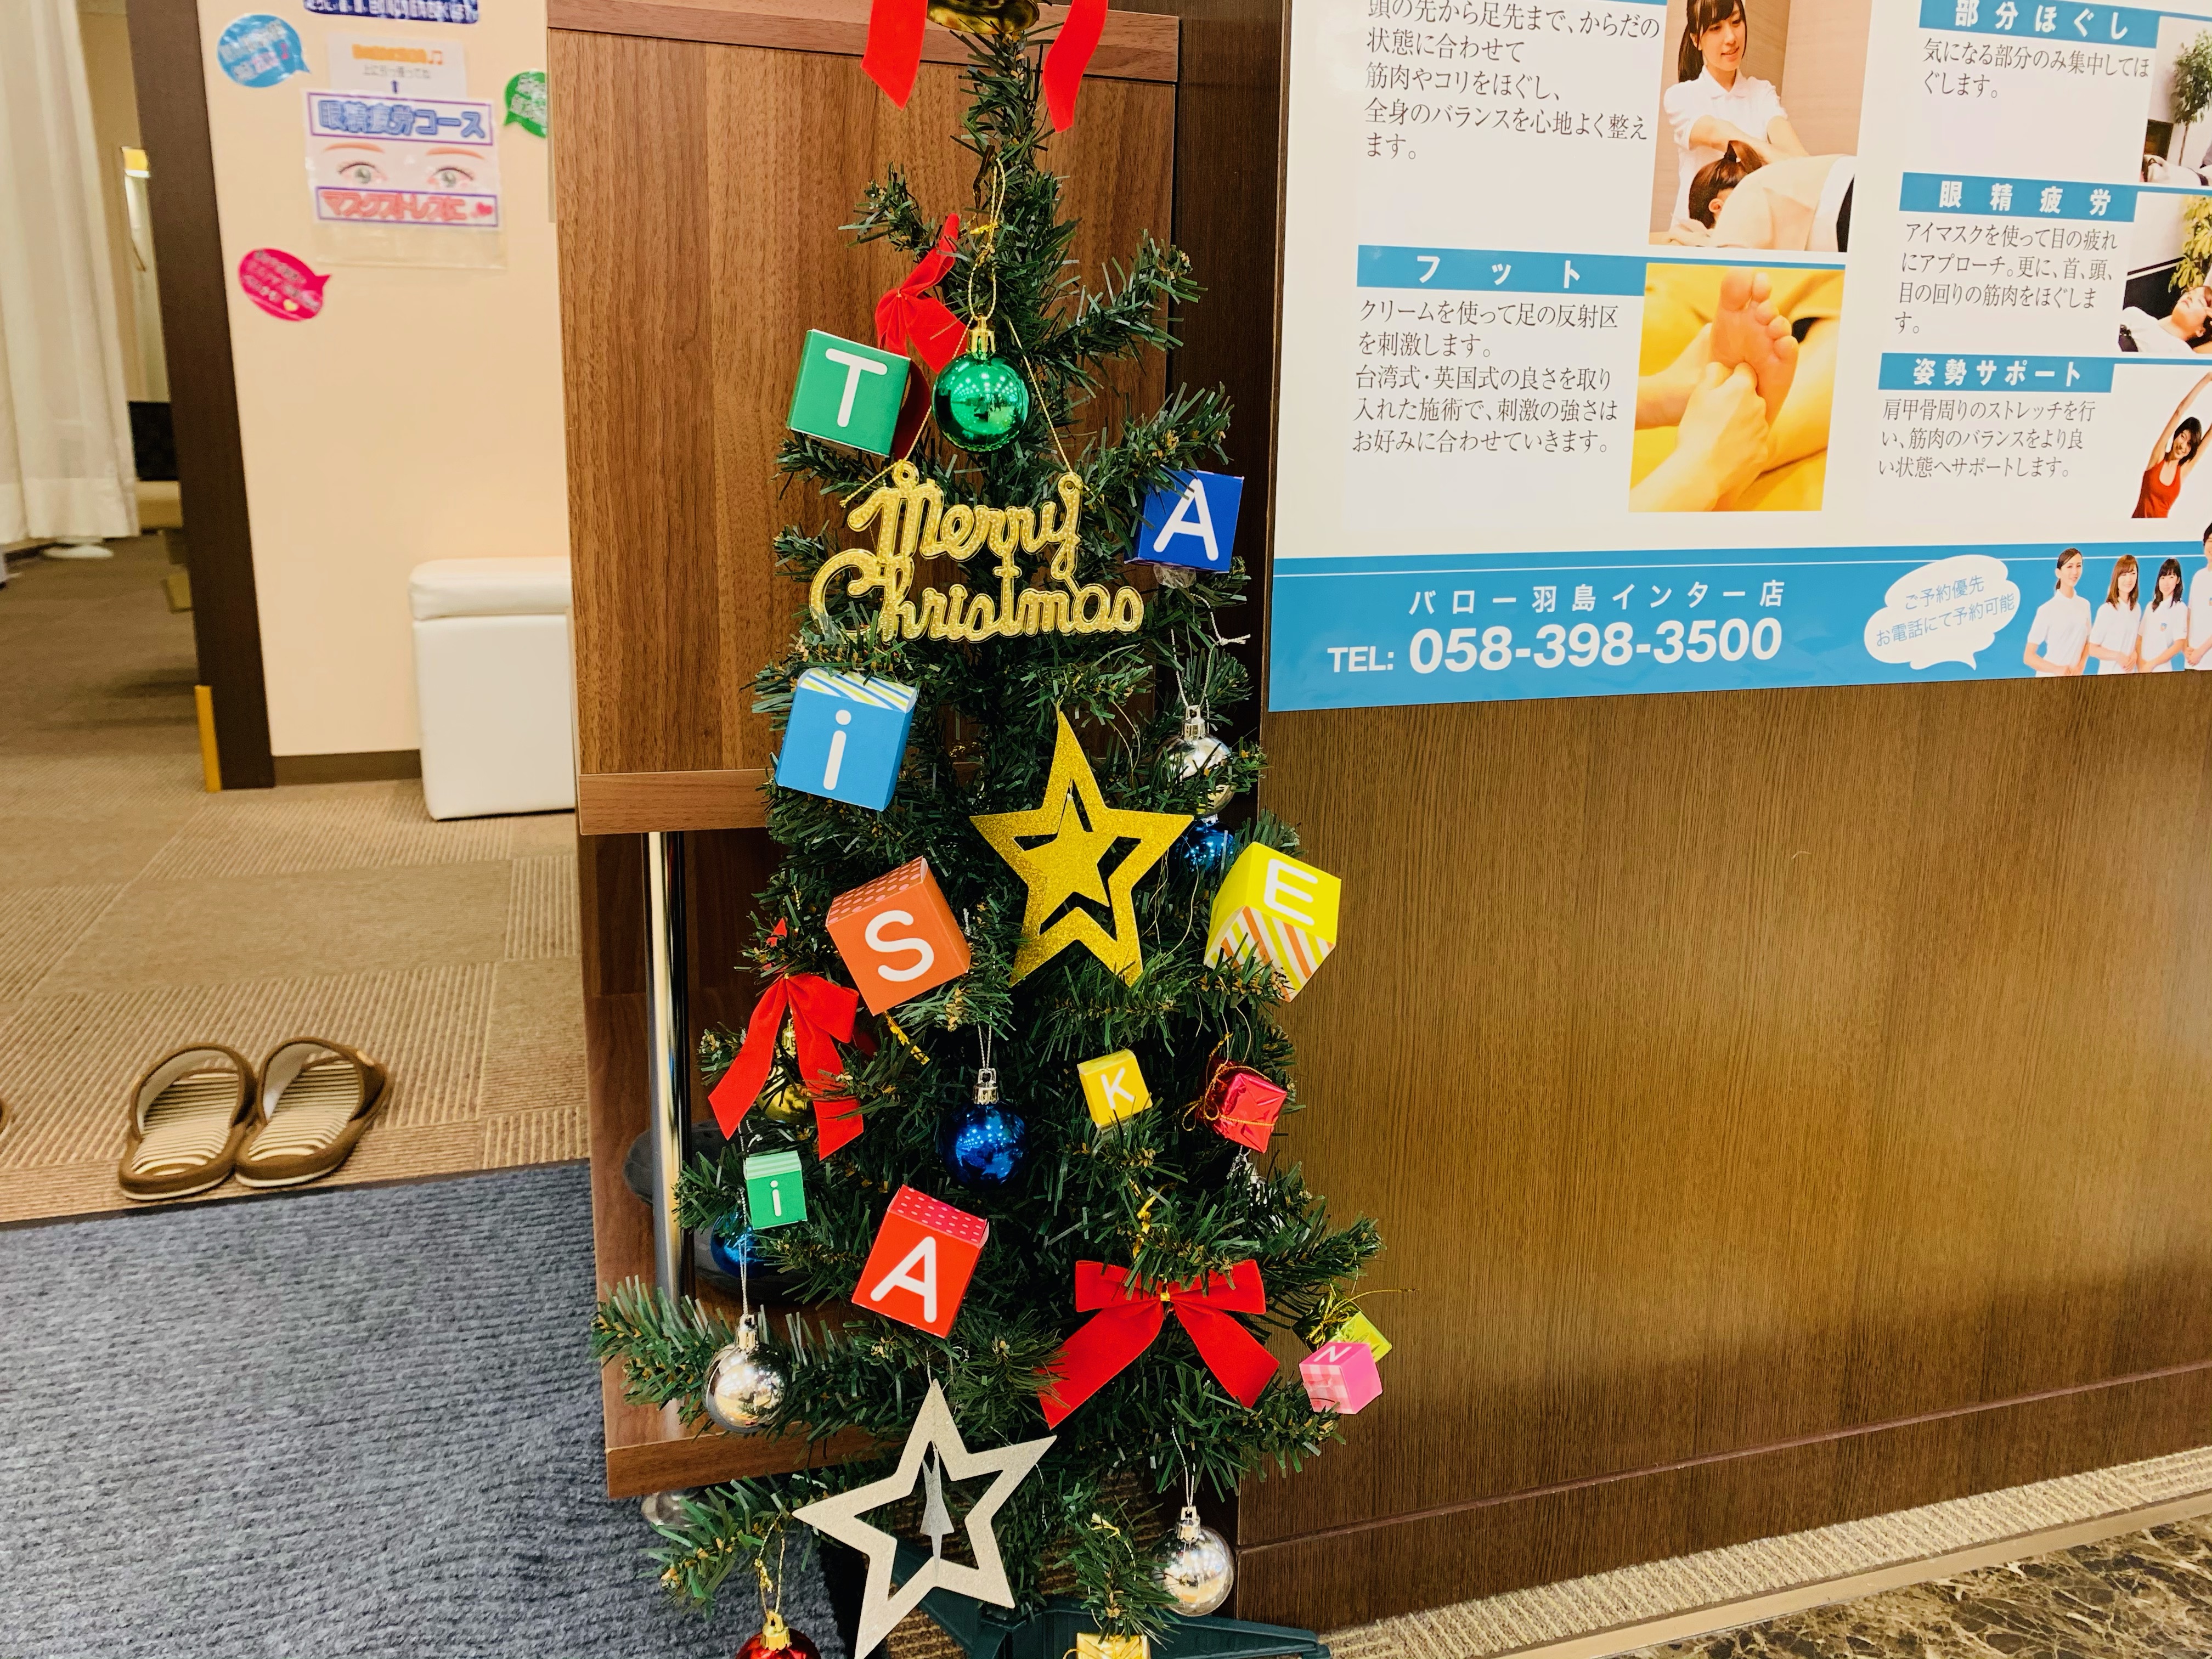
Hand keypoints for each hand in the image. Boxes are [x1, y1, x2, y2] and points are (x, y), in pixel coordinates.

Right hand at [1629, 363, 1770, 511]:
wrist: (1701, 470)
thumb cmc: (1696, 430)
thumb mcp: (1698, 395)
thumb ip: (1712, 373)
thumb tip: (1721, 366)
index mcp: (1743, 388)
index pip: (1745, 371)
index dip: (1732, 379)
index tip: (1720, 390)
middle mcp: (1760, 406)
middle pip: (1751, 397)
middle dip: (1738, 403)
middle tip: (1716, 417)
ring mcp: (1763, 431)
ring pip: (1753, 421)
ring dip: (1742, 425)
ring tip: (1719, 437)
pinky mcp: (1762, 452)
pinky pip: (1754, 444)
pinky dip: (1743, 447)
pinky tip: (1725, 453)